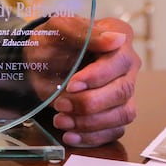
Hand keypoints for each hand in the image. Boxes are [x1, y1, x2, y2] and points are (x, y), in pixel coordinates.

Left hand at [25, 16, 140, 146]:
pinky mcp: (115, 112)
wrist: (38, 57)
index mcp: (119, 38)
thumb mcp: (60, 28)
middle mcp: (127, 66)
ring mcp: (124, 91)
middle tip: (61, 104)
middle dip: (89, 103)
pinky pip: (114, 131)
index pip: (119, 62)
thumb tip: (117, 39)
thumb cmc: (52, 39)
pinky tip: (70, 134)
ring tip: (61, 120)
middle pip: (122, 92)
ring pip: (122, 114)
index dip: (97, 77)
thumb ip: (84, 32)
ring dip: (90, 122)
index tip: (71, 84)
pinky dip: (92, 136)